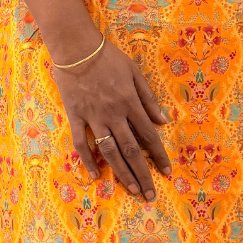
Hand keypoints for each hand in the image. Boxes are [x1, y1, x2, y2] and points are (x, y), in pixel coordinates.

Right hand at [51, 39, 171, 200]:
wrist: (76, 48)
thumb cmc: (108, 57)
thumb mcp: (135, 72)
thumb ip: (149, 98)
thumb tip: (163, 121)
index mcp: (130, 102)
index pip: (149, 136)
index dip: (158, 156)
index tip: (167, 173)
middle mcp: (114, 113)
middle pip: (131, 150)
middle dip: (143, 174)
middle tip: (150, 194)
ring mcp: (93, 117)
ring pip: (109, 151)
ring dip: (122, 173)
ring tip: (132, 190)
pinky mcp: (75, 116)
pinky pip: (81, 143)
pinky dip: (88, 160)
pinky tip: (96, 175)